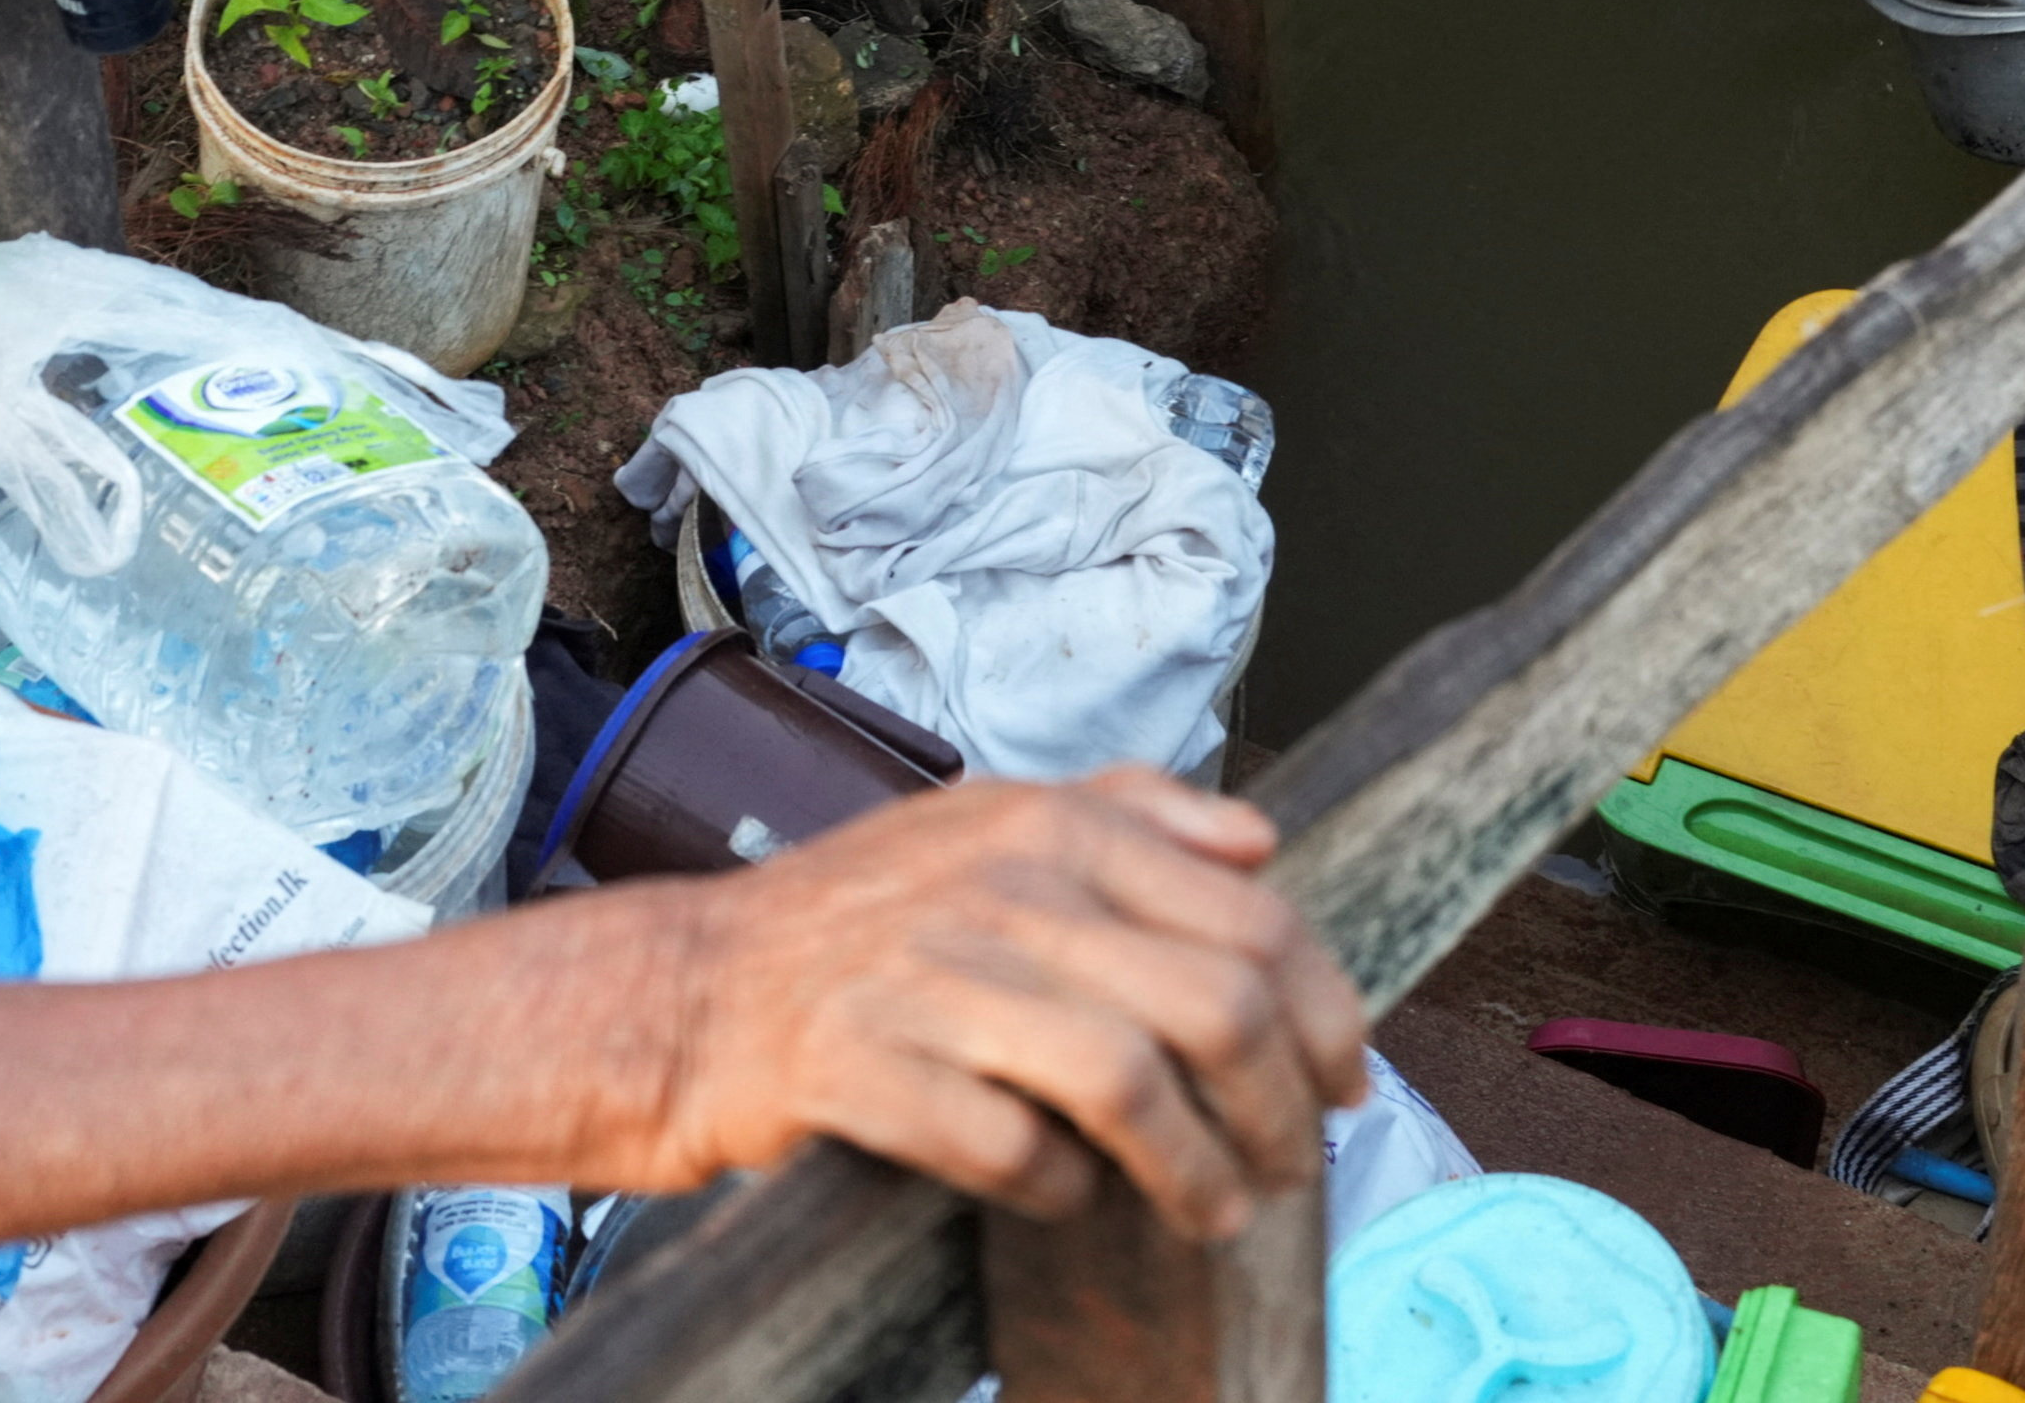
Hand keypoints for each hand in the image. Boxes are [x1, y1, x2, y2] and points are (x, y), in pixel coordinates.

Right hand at [609, 771, 1367, 1239]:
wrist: (681, 996)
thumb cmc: (852, 927)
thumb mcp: (988, 827)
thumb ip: (1130, 813)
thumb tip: (1261, 840)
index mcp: (1049, 823)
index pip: (1252, 915)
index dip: (1325, 1014)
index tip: (1344, 1083)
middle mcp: (1000, 884)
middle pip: (1213, 1006)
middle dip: (1279, 1110)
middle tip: (1292, 1168)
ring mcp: (928, 973)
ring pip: (1129, 1082)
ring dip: (1194, 1170)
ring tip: (1212, 1212)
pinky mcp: (863, 1065)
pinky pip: (1010, 1147)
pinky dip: (1058, 1189)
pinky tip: (1065, 1199)